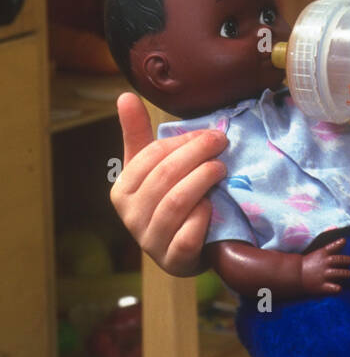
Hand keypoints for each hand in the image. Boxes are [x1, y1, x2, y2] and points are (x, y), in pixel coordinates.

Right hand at [111, 92, 229, 276]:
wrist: (184, 249)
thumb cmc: (166, 199)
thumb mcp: (151, 167)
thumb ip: (137, 134)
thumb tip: (124, 95)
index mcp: (122, 191)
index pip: (150, 157)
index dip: (182, 142)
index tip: (209, 134)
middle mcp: (130, 217)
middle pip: (165, 176)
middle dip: (196, 155)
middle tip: (221, 143)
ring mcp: (150, 241)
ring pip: (176, 203)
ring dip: (202, 181)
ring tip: (221, 168)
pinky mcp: (173, 261)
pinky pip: (187, 237)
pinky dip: (201, 218)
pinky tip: (212, 206)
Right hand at [300, 239, 349, 295]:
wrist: (296, 275)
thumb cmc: (309, 263)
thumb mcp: (318, 252)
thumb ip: (330, 245)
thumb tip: (337, 230)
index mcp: (322, 254)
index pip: (332, 247)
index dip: (338, 243)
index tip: (344, 241)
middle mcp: (324, 264)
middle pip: (338, 260)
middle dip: (346, 259)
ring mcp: (323, 275)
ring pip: (338, 273)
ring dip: (345, 273)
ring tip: (349, 273)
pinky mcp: (321, 286)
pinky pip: (331, 287)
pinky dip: (336, 288)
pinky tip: (340, 288)